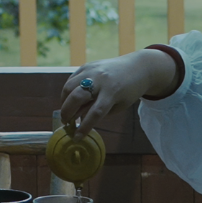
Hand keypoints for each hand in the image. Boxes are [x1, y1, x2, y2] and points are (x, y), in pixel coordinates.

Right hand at [58, 49, 174, 133]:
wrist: (137, 67)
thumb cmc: (129, 91)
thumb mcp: (119, 105)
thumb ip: (100, 111)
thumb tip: (78, 117)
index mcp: (112, 92)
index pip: (95, 113)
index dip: (84, 127)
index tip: (76, 137)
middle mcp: (100, 80)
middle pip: (77, 97)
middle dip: (67, 113)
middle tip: (65, 123)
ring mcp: (92, 70)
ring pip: (69, 86)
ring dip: (64, 101)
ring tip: (65, 111)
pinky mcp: (87, 65)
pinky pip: (71, 79)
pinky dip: (67, 90)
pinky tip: (69, 99)